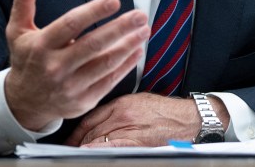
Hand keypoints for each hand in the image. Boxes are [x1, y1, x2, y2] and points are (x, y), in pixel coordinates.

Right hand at [4, 0, 149, 131]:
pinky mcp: (83, 101)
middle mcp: (55, 67)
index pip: (70, 25)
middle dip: (120, 28)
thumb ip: (23, 4)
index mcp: (41, 46)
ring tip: (144, 30)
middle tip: (140, 15)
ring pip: (105, 64)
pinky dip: (126, 65)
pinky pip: (109, 81)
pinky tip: (137, 50)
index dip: (94, 12)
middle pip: (93, 45)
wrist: (24, 103)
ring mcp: (70, 86)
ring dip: (128, 46)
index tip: (114, 0)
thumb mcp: (18, 31)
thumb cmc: (26, 60)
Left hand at [66, 93, 229, 146]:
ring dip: (84, 148)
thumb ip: (114, 108)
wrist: (187, 120)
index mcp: (121, 103)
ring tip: (75, 153)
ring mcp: (130, 131)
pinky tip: (88, 154)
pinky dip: (97, 151)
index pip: (90, 116)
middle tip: (67, 149)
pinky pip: (112, 149)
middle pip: (91, 130)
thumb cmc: (163, 111)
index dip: (75, 129)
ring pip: (98, 140)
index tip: (67, 138)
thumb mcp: (136, 101)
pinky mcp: (138, 144)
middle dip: (77, 141)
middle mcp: (123, 116)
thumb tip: (94, 120)